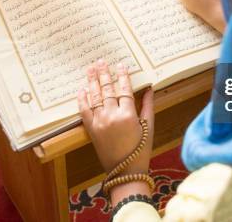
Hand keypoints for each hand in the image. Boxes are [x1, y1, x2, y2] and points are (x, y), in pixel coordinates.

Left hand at [77, 59, 154, 201]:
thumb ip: (147, 106)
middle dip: (104, 73)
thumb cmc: (140, 150)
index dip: (123, 75)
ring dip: (92, 81)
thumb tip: (149, 88)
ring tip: (91, 69)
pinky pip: (84, 111)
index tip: (121, 65)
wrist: (125, 170)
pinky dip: (82, 99)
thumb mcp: (148, 127)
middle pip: (107, 89)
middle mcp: (112, 116)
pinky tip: (82, 89)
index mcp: (128, 115)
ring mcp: (99, 122)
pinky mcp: (91, 130)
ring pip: (95, 97)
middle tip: (101, 61)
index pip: (124, 89)